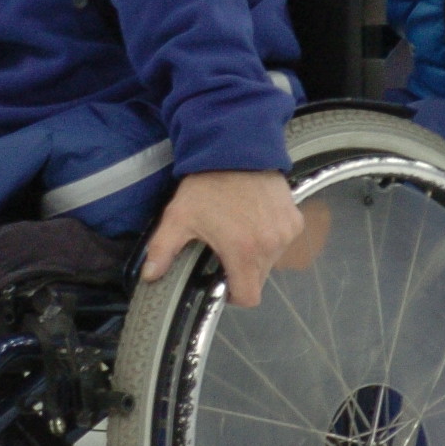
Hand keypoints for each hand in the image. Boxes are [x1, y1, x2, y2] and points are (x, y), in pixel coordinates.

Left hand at [141, 169, 303, 307]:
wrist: (236, 149)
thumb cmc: (207, 185)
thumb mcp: (178, 216)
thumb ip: (162, 249)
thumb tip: (149, 275)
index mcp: (243, 251)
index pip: (248, 296)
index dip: (234, 295)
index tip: (223, 282)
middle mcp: (270, 245)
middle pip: (259, 279)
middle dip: (242, 271)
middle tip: (226, 250)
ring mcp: (286, 232)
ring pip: (272, 260)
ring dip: (258, 254)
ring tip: (240, 230)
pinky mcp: (295, 219)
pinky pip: (284, 240)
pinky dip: (271, 237)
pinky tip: (255, 220)